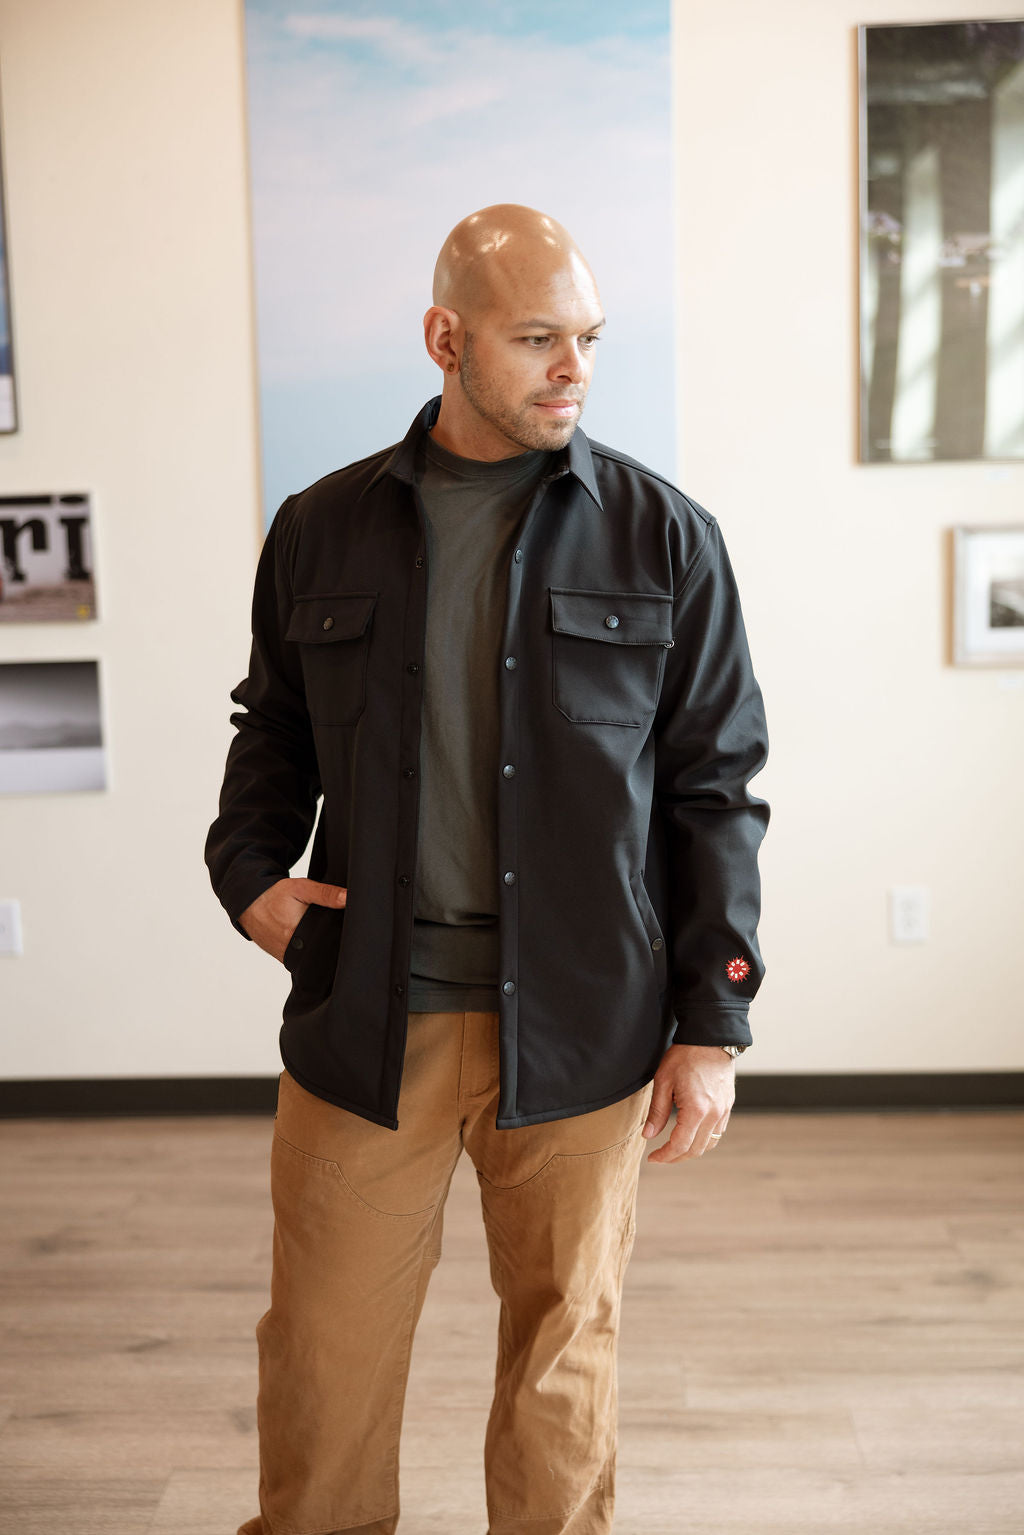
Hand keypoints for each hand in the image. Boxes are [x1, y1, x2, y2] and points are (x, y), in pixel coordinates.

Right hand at [239, 877, 346, 963]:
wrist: (249, 905)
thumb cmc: (273, 896)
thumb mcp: (300, 888)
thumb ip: (325, 894)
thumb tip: (348, 898)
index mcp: (298, 933)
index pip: (328, 942)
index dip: (339, 936)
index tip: (347, 930)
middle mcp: (292, 950)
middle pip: (322, 951)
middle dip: (331, 942)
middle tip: (335, 929)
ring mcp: (287, 957)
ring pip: (312, 957)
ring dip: (319, 948)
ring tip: (321, 934)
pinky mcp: (284, 959)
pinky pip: (302, 959)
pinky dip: (308, 951)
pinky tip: (311, 940)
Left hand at [642, 1043, 734, 1163]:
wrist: (711, 1038)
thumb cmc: (685, 1056)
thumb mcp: (663, 1081)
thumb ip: (656, 1111)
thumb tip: (648, 1135)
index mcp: (696, 1110)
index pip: (680, 1146)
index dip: (665, 1156)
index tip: (653, 1158)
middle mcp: (713, 1115)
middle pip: (696, 1150)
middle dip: (676, 1158)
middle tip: (661, 1156)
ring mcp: (723, 1111)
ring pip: (709, 1144)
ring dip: (691, 1151)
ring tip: (675, 1148)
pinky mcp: (728, 1105)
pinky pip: (718, 1132)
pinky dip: (705, 1139)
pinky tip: (692, 1134)